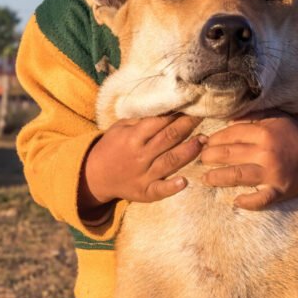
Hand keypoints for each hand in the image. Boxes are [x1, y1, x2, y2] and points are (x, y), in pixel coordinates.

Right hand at [80, 114, 203, 212]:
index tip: (191, 105)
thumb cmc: (111, 147)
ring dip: (189, 151)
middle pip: (168, 138)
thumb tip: (165, 109)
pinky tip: (185, 181)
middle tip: (203, 116)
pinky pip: (160, 190)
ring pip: (170, 161)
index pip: (159, 122)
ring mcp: (143, 175)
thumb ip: (141, 121)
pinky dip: (173, 187)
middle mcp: (140, 156)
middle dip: (188, 126)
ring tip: (203, 141)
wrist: (94, 176)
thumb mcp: (120, 129)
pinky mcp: (145, 192)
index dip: (177, 113)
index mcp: (133, 138)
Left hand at [199, 113, 297, 209]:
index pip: (231, 134)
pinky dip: (248, 202)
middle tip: (200, 160)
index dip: (214, 139)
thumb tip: (228, 119)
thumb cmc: (292, 135)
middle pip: (229, 154)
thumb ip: (252, 116)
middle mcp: (266, 152)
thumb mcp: (275, 118)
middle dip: (210, 157)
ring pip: (238, 176)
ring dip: (218, 178)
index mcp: (264, 132)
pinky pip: (261, 199)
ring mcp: (272, 173)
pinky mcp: (279, 190)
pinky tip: (236, 201)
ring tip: (206, 178)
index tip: (203, 143)